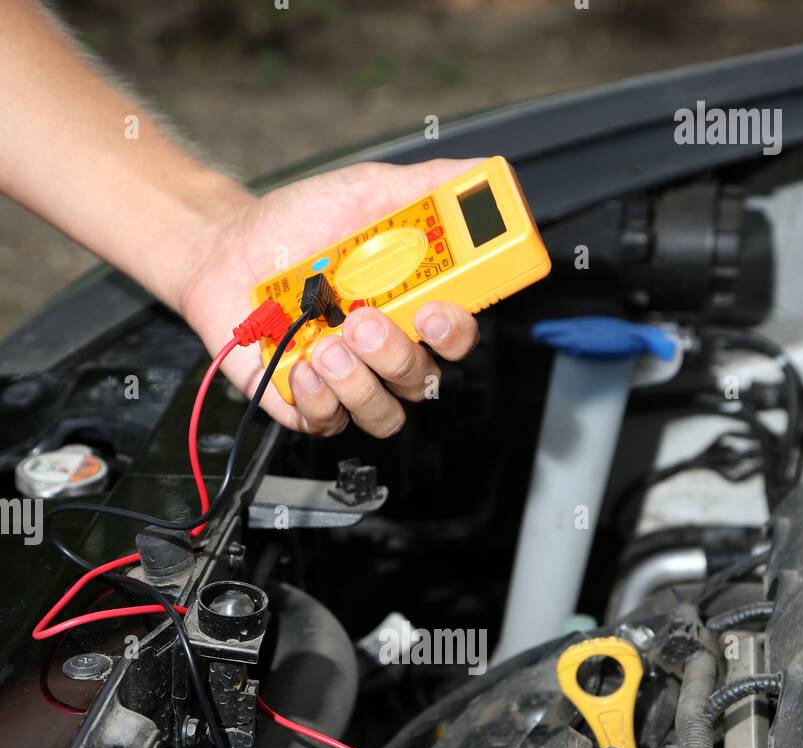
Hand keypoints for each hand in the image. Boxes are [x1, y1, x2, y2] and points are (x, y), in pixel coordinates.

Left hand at [179, 159, 483, 437]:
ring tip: (323, 344)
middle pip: (423, 382)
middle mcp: (385, 349)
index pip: (456, 337)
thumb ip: (427, 186)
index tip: (433, 312)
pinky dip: (318, 399)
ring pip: (384, 414)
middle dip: (396, 356)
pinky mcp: (307, 402)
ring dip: (358, 383)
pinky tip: (300, 365)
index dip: (455, 333)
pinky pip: (330, 423)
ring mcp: (348, 380)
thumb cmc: (296, 225)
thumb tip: (481, 175)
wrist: (227, 249)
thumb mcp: (366, 191)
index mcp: (409, 305)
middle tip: (362, 322)